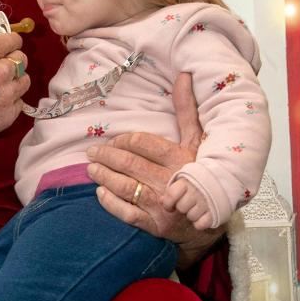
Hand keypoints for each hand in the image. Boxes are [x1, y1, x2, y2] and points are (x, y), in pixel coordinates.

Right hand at [0, 26, 30, 145]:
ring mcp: (5, 96)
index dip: (11, 42)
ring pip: (24, 81)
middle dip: (13, 61)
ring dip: (14, 81)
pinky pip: (19, 103)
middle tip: (2, 67)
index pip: (13, 40)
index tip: (10, 45)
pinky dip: (10, 102)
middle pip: (22, 59)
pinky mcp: (7, 116)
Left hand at [86, 72, 218, 252]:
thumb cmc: (198, 171)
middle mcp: (170, 180)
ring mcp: (162, 204)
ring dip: (103, 176)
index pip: (141, 143)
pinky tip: (100, 192)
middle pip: (129, 164)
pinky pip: (127, 213)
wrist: (208, 215)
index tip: (111, 142)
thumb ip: (186, 109)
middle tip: (91, 153)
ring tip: (91, 169)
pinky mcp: (155, 224)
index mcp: (180, 157)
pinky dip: (110, 202)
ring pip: (125, 186)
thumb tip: (183, 75)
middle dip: (106, 157)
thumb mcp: (196, 141)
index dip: (121, 141)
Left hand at [161, 175, 214, 230]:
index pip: (171, 195)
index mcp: (186, 181)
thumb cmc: (196, 182)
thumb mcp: (182, 181)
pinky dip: (200, 223)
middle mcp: (197, 191)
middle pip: (181, 207)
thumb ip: (171, 191)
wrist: (222, 178)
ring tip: (197, 208)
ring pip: (191, 216)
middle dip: (182, 208)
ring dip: (192, 214)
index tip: (171, 205)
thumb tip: (161, 200)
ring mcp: (207, 201)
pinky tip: (203, 216)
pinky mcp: (215, 212)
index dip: (168, 203)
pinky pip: (201, 224)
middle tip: (188, 204)